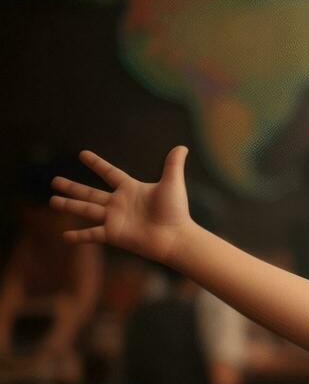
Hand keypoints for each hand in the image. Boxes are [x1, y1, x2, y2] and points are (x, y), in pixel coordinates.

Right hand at [50, 147, 194, 265]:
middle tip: (54, 181)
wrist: (175, 236)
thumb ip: (173, 165)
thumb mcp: (172, 183)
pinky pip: (91, 234)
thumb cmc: (175, 211)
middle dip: (72, 187)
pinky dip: (78, 236)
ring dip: (68, 205)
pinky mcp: (113, 234)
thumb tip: (182, 146)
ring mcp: (114, 219)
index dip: (96, 164)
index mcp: (130, 189)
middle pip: (90, 192)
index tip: (82, 154)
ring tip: (52, 201)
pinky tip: (64, 237)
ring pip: (85, 209)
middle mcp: (119, 203)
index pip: (109, 173)